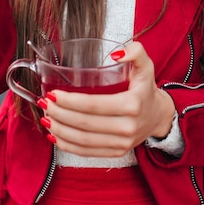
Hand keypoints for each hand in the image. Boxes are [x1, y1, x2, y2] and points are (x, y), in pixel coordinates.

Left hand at [38, 41, 175, 156]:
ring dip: (60, 130)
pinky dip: (67, 145)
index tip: (53, 94)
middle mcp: (127, 127)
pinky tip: (55, 135)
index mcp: (131, 104)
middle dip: (59, 114)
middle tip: (45, 103)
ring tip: (46, 118)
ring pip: (83, 140)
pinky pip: (87, 152)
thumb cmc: (146, 89)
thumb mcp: (146, 66)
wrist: (158, 116)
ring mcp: (121, 143)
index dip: (69, 101)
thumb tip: (116, 53)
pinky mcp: (116, 152)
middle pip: (84, 123)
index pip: (93, 105)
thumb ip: (135, 52)